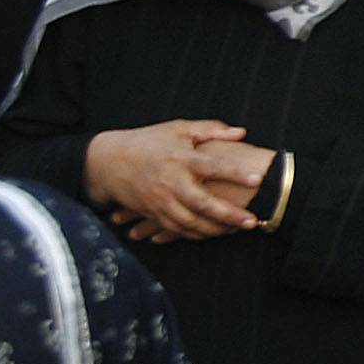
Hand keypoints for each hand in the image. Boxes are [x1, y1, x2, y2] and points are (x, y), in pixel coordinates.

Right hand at [81, 120, 272, 240]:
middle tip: (251, 220)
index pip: (213, 166)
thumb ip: (210, 130)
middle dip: (229, 214)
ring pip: (190, 222)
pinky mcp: (153, 212)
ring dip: (214, 229)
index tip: (256, 179)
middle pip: (203, 203)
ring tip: (236, 231)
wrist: (107, 161)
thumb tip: (241, 132)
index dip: (235, 173)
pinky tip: (211, 234)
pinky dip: (194, 234)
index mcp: (180, 158)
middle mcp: (171, 181)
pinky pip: (176, 228)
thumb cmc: (147, 141)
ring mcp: (161, 200)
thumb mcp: (177, 129)